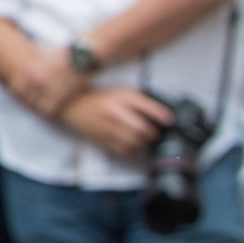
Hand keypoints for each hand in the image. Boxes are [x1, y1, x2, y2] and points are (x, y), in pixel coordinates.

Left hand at [11, 44, 90, 116]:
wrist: (82, 57)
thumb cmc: (65, 53)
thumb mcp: (46, 49)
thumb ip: (35, 51)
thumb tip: (29, 47)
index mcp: (30, 70)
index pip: (16, 88)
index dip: (20, 93)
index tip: (26, 95)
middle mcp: (35, 81)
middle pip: (25, 99)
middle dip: (30, 101)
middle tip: (37, 102)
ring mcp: (47, 90)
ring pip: (36, 106)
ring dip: (40, 107)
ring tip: (46, 107)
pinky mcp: (59, 97)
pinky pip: (48, 111)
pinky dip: (50, 112)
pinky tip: (55, 110)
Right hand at [58, 89, 173, 157]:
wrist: (73, 105)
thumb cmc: (101, 99)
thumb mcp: (121, 92)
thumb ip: (139, 101)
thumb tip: (161, 113)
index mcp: (124, 98)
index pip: (148, 107)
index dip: (162, 116)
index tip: (170, 121)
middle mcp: (117, 112)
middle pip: (144, 129)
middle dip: (154, 134)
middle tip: (155, 134)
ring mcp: (110, 126)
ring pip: (136, 142)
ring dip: (144, 143)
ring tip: (144, 140)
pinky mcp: (104, 138)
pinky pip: (125, 150)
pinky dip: (133, 150)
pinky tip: (133, 145)